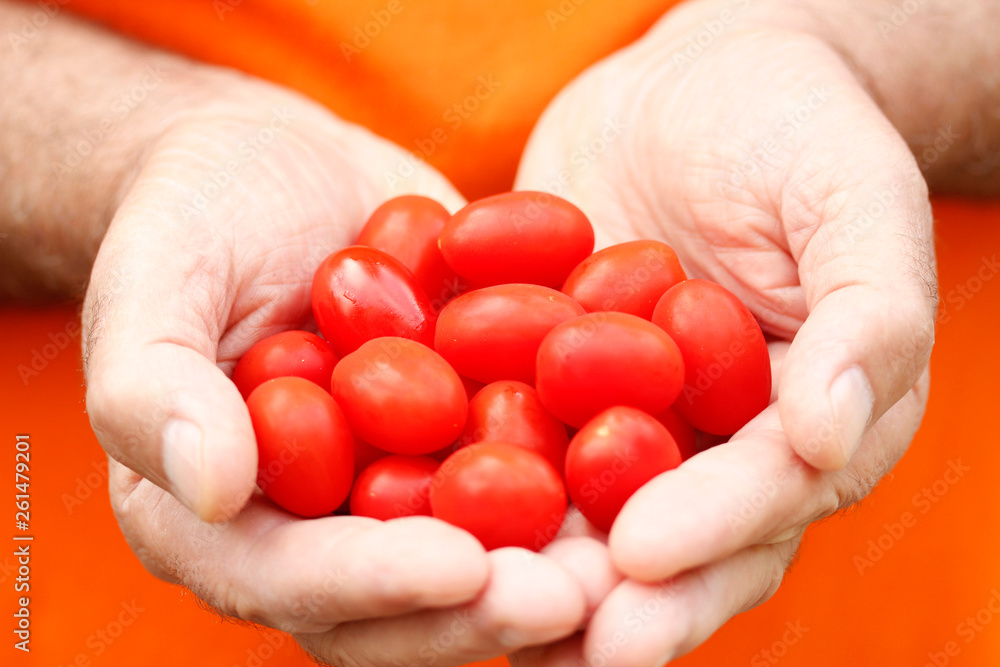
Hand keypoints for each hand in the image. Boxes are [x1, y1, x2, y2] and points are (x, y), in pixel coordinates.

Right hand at [81, 73, 585, 664]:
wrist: (277, 171)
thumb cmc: (194, 219)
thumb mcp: (154, 280)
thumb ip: (155, 385)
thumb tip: (212, 486)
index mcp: (220, 518)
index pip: (292, 581)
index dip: (376, 585)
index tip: (468, 570)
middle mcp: (318, 526)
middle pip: (402, 600)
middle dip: (490, 608)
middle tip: (583, 595)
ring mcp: (398, 489)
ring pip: (482, 559)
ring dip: (559, 570)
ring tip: (640, 558)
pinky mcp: (465, 443)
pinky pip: (526, 480)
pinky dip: (589, 488)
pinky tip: (663, 476)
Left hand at [512, 1, 936, 661]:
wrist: (692, 89)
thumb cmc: (798, 133)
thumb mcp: (854, 203)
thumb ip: (871, 313)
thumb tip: (832, 432)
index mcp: (802, 430)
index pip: (763, 501)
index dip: (710, 536)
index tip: (642, 561)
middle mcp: (705, 450)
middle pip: (663, 537)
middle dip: (606, 588)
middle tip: (545, 626)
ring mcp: (617, 424)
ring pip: (570, 504)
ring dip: (519, 550)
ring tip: (458, 583)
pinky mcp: (539, 384)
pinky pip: (500, 429)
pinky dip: (453, 460)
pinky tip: (394, 489)